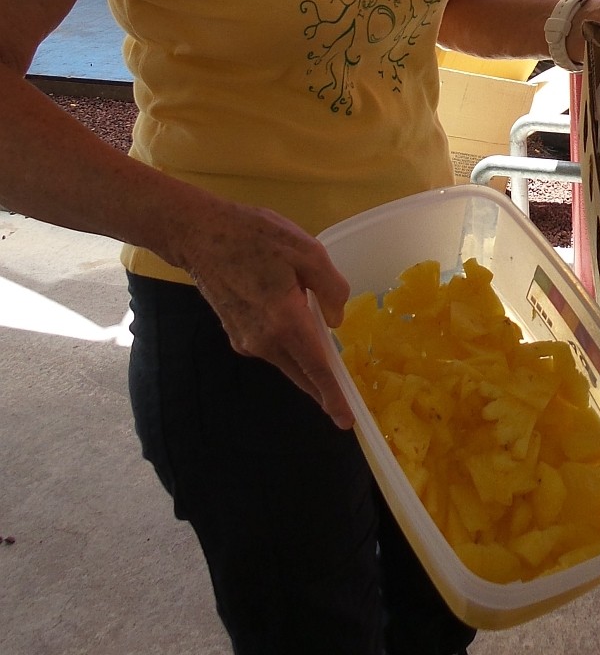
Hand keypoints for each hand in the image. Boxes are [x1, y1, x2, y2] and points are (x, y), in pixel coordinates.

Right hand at [166, 195, 354, 428]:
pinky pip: (271, 349)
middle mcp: (264, 340)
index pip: (316, 368)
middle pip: (301, 374)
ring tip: (325, 354)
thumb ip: (331, 288)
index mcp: (285, 320)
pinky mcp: (235, 333)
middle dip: (322, 390)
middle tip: (343, 404)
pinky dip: (288, 348)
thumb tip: (335, 321)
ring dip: (306, 364)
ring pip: (286, 362)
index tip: (345, 420)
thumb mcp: (307, 250)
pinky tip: (294, 326)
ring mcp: (246, 340)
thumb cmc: (254, 235)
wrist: (199, 233)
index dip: (333, 395)